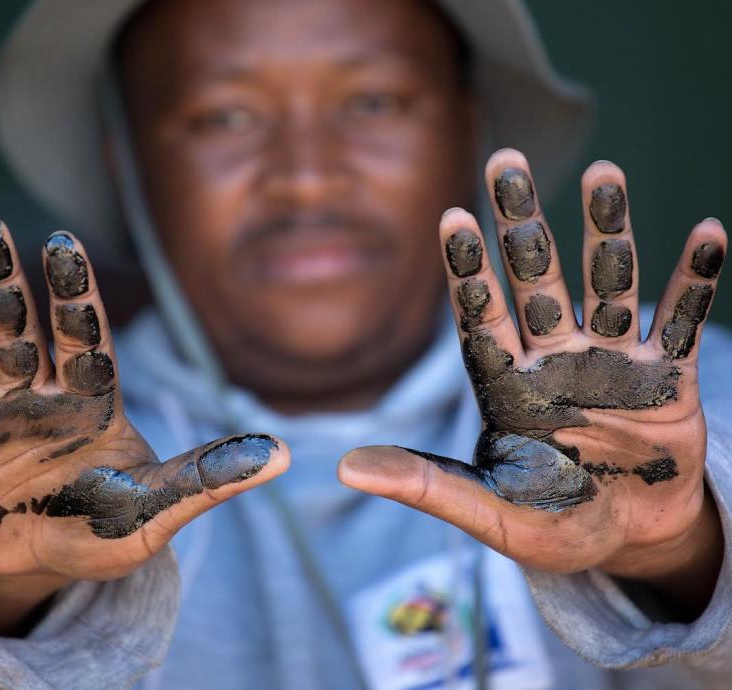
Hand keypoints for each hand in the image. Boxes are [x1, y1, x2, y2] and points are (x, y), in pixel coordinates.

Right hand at [0, 213, 287, 631]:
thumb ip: (210, 477)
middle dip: (3, 284)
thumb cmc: (106, 529)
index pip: (85, 338)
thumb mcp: (158, 507)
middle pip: (19, 331)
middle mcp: (37, 396)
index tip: (64, 243)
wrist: (42, 564)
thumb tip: (285, 454)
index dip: (75, 295)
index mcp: (91, 401)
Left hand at [339, 150, 725, 617]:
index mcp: (506, 386)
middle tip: (505, 161)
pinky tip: (709, 233)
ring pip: (609, 285)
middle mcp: (554, 359)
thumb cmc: (550, 524)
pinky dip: (694, 283)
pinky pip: (682, 323)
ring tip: (605, 173)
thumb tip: (343, 468)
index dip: (468, 271)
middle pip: (536, 280)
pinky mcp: (666, 378)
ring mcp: (611, 362)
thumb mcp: (487, 512)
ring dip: (608, 232)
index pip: (480, 317)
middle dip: (522, 225)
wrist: (626, 539)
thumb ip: (425, 485)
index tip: (452, 217)